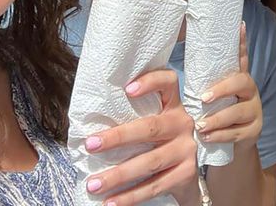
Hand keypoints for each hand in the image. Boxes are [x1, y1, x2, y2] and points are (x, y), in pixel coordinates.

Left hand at [83, 69, 198, 205]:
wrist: (187, 177)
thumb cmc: (159, 144)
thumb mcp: (155, 126)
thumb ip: (135, 119)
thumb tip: (89, 127)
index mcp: (173, 106)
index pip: (169, 83)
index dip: (151, 82)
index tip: (127, 89)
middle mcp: (183, 124)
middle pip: (151, 127)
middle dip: (118, 137)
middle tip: (90, 145)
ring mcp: (186, 149)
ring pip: (150, 162)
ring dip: (118, 175)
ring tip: (93, 184)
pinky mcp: (186, 174)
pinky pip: (154, 187)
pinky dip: (130, 196)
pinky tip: (110, 202)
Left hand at [197, 23, 261, 148]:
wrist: (233, 146)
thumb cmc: (214, 115)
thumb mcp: (209, 98)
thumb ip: (201, 83)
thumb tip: (169, 67)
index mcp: (238, 78)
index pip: (241, 57)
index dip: (241, 42)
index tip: (240, 26)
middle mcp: (250, 91)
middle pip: (242, 82)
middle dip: (222, 90)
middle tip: (203, 98)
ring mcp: (254, 110)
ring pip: (238, 111)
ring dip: (217, 119)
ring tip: (200, 125)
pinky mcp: (254, 130)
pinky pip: (238, 133)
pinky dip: (220, 135)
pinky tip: (207, 138)